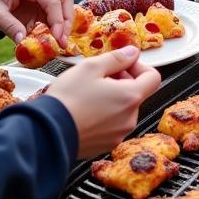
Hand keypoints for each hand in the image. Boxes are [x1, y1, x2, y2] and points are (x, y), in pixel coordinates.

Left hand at [0, 0, 73, 46]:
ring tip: (61, 41)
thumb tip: (23, 40)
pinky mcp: (43, 2)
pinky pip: (57, 12)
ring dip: (65, 23)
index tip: (58, 37)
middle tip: (63, 40)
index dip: (58, 19)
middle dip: (66, 20)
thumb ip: (9, 26)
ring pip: (64, 4)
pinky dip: (58, 24)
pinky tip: (55, 36)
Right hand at [46, 47, 161, 158]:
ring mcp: (118, 134)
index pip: (153, 77)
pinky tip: (84, 111)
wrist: (46, 133)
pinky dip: (103, 116)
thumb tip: (132, 53)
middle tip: (98, 77)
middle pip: (136, 93)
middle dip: (121, 81)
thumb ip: (117, 58)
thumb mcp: (91, 67)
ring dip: (111, 99)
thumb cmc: (67, 100)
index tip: (123, 64)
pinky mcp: (105, 145)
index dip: (139, 66)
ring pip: (123, 110)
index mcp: (131, 97)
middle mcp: (130, 118)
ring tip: (87, 95)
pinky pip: (111, 125)